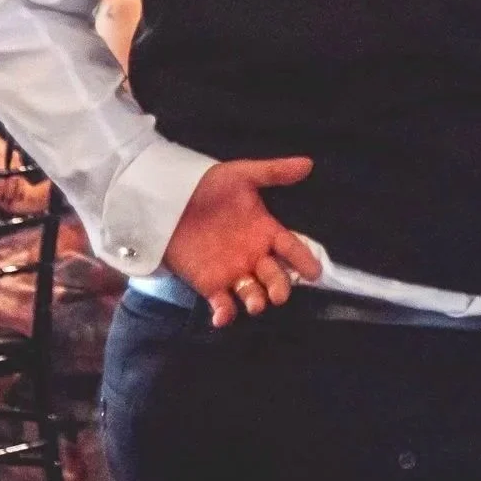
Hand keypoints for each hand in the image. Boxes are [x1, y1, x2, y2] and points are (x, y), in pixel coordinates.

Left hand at [161, 157, 323, 326]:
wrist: (166, 198)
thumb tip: (308, 163)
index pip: (292, 248)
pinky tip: (222, 317)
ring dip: (257, 301)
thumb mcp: (241, 175)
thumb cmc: (207, 185)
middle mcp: (253, 255)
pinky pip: (222, 304)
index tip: (314, 272)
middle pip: (275, 276)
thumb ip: (274, 172)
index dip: (303, 260)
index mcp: (265, 231)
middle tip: (280, 294)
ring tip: (257, 304)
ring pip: (252, 293)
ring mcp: (232, 272)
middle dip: (280, 286)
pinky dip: (225, 314)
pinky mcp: (209, 284)